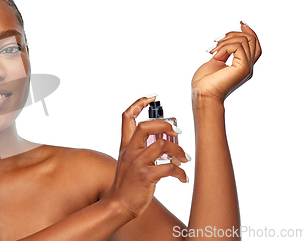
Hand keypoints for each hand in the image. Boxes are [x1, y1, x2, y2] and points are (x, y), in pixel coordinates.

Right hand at [103, 97, 188, 219]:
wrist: (118, 205)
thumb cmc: (128, 184)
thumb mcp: (129, 161)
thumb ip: (143, 149)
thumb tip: (167, 140)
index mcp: (126, 145)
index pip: (127, 117)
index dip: (138, 103)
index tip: (151, 97)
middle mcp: (130, 151)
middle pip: (146, 126)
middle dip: (165, 125)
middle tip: (178, 132)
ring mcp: (137, 163)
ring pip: (162, 145)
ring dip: (178, 150)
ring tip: (184, 158)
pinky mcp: (146, 177)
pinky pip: (168, 168)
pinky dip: (180, 172)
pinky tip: (182, 178)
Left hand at [192, 21, 261, 102]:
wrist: (202, 95)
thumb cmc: (204, 82)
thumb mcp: (215, 62)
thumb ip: (224, 53)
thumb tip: (226, 42)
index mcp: (242, 65)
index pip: (254, 45)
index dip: (250, 32)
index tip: (241, 23)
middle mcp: (247, 66)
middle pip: (252, 40)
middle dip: (233, 34)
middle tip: (217, 41)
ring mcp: (247, 67)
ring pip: (244, 40)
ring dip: (225, 41)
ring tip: (213, 51)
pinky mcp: (243, 68)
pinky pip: (238, 47)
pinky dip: (224, 47)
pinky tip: (215, 56)